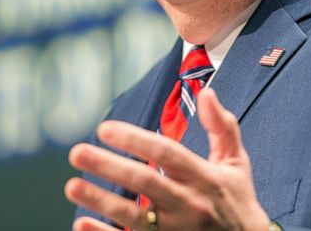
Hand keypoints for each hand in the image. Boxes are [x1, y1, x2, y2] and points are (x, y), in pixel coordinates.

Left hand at [65, 87, 270, 229]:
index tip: (105, 128)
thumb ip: (222, 127)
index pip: (167, 153)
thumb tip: (208, 93)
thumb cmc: (238, 201)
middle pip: (145, 183)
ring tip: (72, 186)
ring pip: (134, 217)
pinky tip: (81, 224)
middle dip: (109, 166)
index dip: (136, 140)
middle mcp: (189, 204)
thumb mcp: (236, 163)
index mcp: (204, 177)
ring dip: (101, 201)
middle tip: (77, 152)